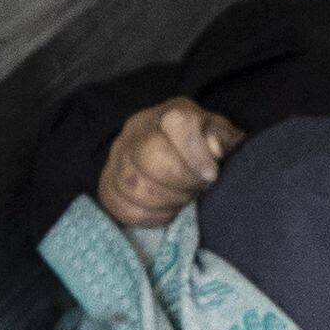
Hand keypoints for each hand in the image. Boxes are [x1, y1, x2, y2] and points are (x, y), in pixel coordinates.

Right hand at [98, 99, 244, 226]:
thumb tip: (214, 149)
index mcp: (170, 113)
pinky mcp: (107, 184)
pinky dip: (149, 216)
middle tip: (197, 188)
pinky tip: (165, 209)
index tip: (212, 175)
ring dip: (167, 201)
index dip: (196, 153)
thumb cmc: (201, 147)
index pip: (178, 123)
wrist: (168, 154)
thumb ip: (222, 139)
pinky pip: (120, 206)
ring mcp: (117, 157)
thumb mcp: (220, 136)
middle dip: (182, 181)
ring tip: (182, 197)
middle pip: (151, 158)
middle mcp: (136, 130)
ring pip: (134, 186)